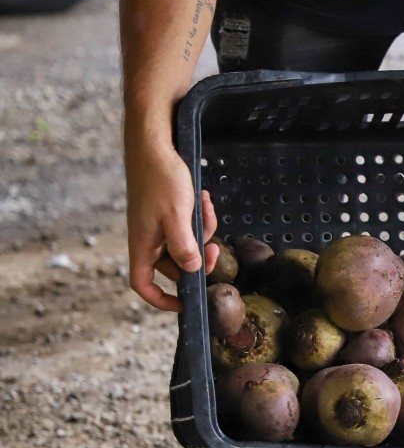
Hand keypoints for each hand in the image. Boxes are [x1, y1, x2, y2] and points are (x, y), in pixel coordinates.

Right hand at [126, 144, 219, 310]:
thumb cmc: (160, 178)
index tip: (185, 303)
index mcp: (143, 244)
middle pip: (176, 266)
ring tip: (204, 206)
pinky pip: (189, 226)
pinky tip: (203, 197)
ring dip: (203, 230)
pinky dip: (199, 216)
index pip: (143, 284)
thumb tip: (193, 271)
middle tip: (216, 248)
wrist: (154, 143)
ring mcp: (158, 226)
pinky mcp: (168, 213)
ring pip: (187, 244)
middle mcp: (148, 238)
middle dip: (199, 257)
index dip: (161, 299)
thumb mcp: (177, 215)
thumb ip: (184, 246)